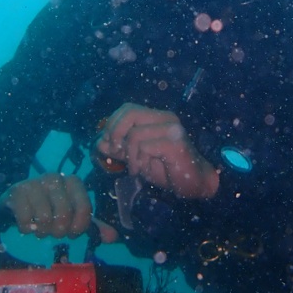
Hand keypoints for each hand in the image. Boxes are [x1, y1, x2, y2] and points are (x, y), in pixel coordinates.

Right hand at [0, 173, 117, 241]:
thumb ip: (93, 226)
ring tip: (39, 228)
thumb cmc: (50, 208)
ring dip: (42, 231)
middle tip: (53, 231)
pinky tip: (27, 224)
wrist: (17, 201)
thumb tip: (112, 238)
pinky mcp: (17, 192)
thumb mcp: (72, 215)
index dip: (79, 227)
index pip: (84, 209)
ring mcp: (35, 183)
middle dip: (59, 231)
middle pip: (64, 215)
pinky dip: (26, 229)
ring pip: (44, 218)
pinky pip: (26, 220)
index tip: (71, 232)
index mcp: (73, 182)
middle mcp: (55, 178)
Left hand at [96, 104, 218, 199]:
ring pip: (135, 134)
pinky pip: (145, 147)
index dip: (113, 124)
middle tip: (116, 152)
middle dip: (115, 133)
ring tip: (135, 167)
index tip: (109, 144)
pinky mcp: (175, 143)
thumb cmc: (166, 169)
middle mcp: (165, 118)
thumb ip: (119, 149)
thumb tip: (99, 142)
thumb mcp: (136, 157)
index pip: (128, 108)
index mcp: (157, 117)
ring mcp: (172, 129)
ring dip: (129, 155)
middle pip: (129, 113)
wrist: (193, 184)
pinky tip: (144, 170)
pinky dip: (139, 161)